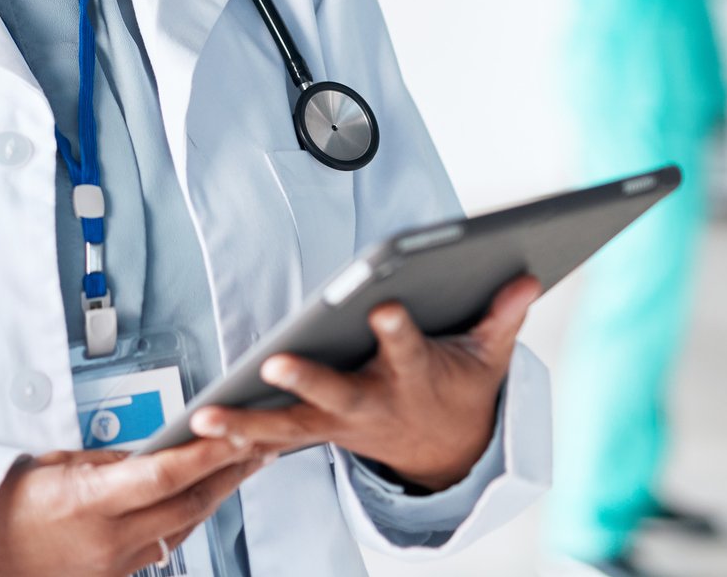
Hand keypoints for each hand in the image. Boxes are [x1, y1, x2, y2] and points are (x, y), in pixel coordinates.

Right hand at [0, 439, 272, 576]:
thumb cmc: (7, 505)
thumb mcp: (56, 465)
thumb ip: (107, 461)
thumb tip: (150, 453)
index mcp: (90, 502)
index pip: (163, 475)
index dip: (206, 454)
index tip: (236, 433)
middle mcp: (109, 538)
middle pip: (188, 506)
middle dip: (228, 474)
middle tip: (257, 446)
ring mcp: (115, 563)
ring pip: (183, 529)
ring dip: (214, 497)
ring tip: (237, 467)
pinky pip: (164, 546)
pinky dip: (185, 520)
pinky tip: (197, 501)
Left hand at [188, 274, 540, 491]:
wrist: (447, 449)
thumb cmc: (459, 386)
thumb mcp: (488, 356)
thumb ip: (501, 316)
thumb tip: (526, 276)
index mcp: (413, 376)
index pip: (405, 347)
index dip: (395, 329)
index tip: (383, 306)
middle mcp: (372, 402)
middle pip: (335, 393)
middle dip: (307, 380)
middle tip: (275, 364)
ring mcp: (341, 424)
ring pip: (288, 428)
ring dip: (246, 426)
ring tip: (204, 419)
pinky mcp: (319, 434)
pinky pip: (273, 440)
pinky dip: (240, 438)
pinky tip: (199, 431)